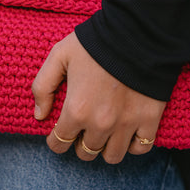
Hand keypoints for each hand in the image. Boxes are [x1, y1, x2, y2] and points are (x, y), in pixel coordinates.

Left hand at [32, 32, 165, 162]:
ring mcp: (126, 124)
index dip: (55, 141)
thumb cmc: (94, 42)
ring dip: (104, 148)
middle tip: (81, 131)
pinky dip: (132, 145)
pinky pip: (141, 148)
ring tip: (103, 135)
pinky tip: (126, 133)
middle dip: (79, 144)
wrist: (137, 32)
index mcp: (76, 110)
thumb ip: (43, 86)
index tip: (58, 134)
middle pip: (85, 152)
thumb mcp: (59, 56)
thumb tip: (39, 115)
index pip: (59, 143)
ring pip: (112, 156)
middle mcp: (100, 124)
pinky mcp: (149, 119)